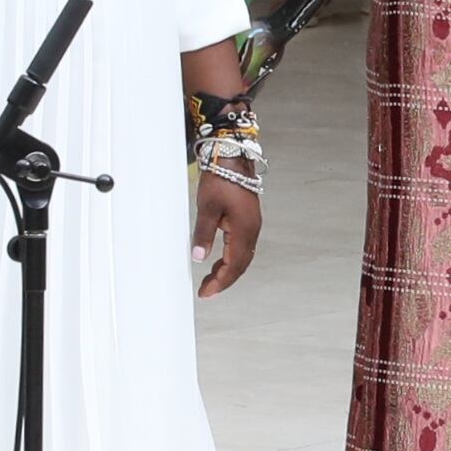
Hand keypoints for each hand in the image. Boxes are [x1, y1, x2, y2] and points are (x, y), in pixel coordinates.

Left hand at [192, 171, 260, 296]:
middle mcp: (252, 229)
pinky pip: (243, 246)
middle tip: (207, 290)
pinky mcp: (248, 219)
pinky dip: (232, 258)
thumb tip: (198, 257)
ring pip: (243, 256)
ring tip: (211, 278)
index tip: (206, 292)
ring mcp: (252, 224)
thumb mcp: (207, 208)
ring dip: (228, 269)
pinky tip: (221, 259)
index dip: (220, 282)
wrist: (231, 158)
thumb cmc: (221, 178)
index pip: (234, 265)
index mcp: (244, 229)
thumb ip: (203, 234)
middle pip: (241, 264)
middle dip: (224, 280)